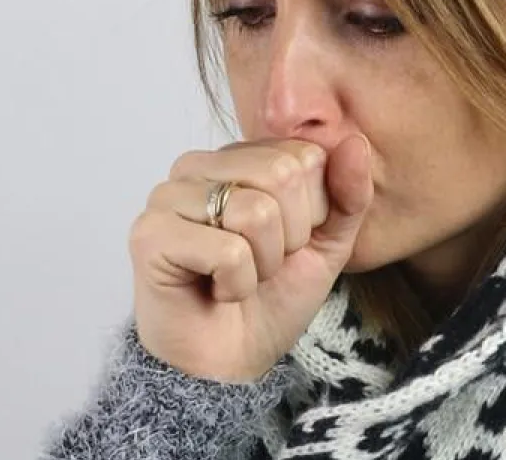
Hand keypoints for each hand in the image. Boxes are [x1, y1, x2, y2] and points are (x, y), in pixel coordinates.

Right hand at [128, 135, 372, 382]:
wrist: (231, 363)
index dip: (312, 212)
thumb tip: (355, 142)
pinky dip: (237, 285)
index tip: (287, 243)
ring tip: (238, 279)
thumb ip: (347, 194)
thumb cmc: (271, 299)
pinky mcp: (150, 234)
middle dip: (289, 237)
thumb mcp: (328, 244)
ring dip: (263, 265)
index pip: (304, 155)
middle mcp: (197, 166)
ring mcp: (167, 196)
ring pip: (255, 211)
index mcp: (238, 157)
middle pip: (281, 174)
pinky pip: (228, 251)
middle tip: (262, 265)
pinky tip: (215, 291)